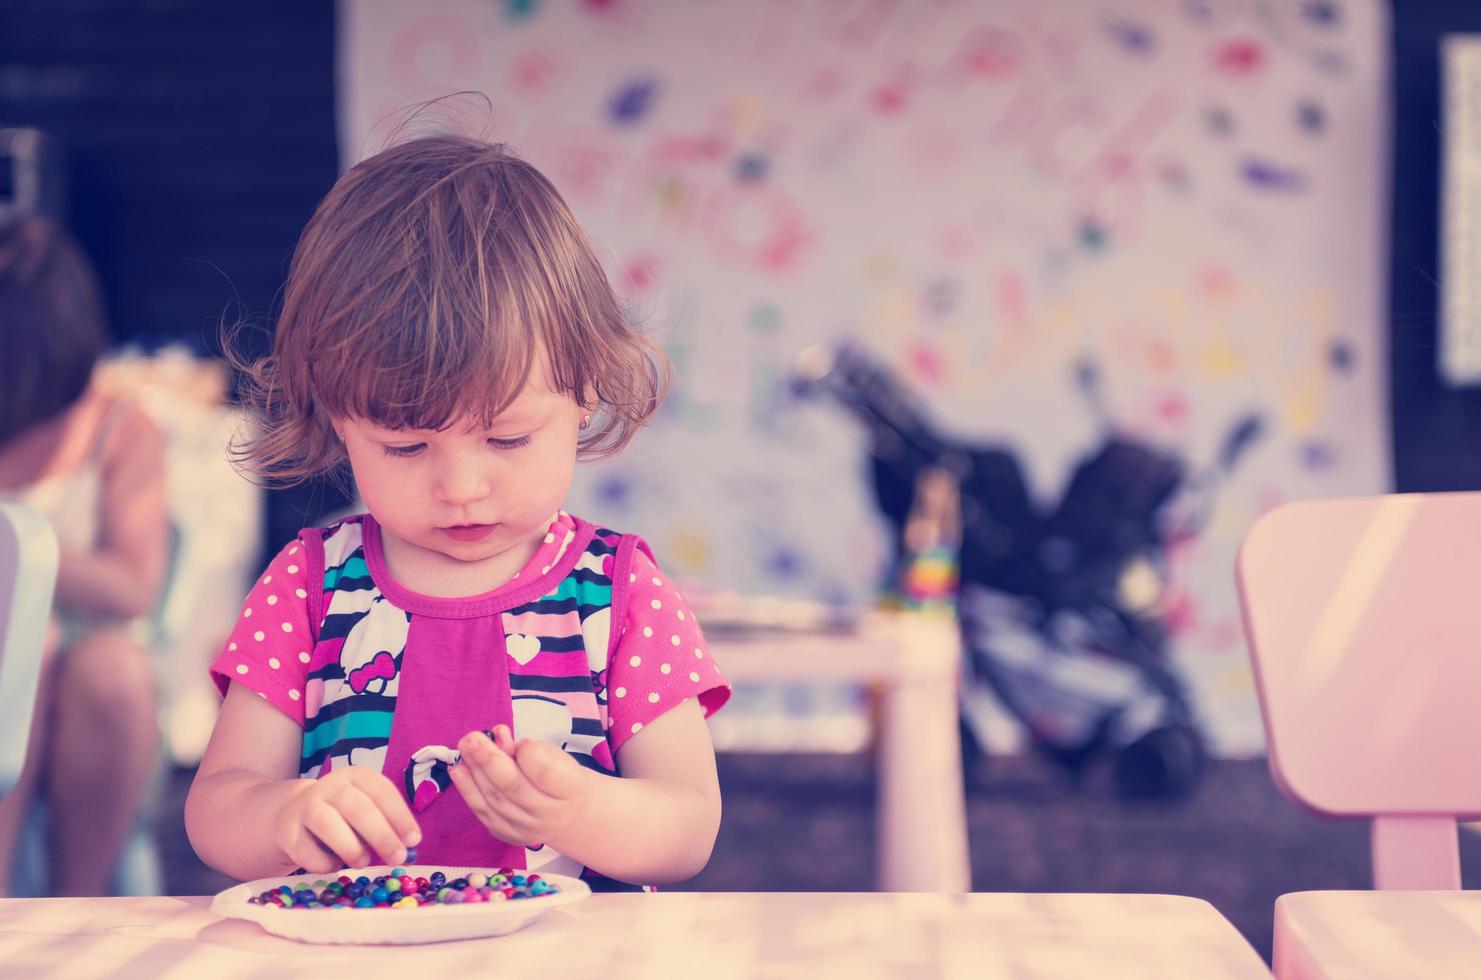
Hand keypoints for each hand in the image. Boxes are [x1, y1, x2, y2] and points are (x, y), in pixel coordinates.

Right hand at [272, 766, 421, 873]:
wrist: (293, 813)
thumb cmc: (343, 816)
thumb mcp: (366, 811)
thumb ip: (386, 826)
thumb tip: (408, 849)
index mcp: (356, 777)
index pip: (382, 791)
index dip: (400, 816)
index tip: (414, 840)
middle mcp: (330, 786)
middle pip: (358, 808)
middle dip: (382, 836)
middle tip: (398, 857)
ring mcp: (305, 806)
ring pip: (329, 825)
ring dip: (351, 848)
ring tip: (363, 863)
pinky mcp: (287, 831)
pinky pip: (308, 851)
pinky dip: (325, 863)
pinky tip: (334, 863)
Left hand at [448, 725, 590, 847]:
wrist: (566, 814)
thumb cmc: (559, 775)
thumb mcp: (554, 755)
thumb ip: (529, 748)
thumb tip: (497, 737)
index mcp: (570, 789)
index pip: (545, 772)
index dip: (529, 753)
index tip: (521, 741)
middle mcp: (549, 814)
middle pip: (513, 787)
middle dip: (487, 760)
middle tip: (471, 738)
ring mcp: (527, 829)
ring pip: (494, 799)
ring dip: (473, 771)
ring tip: (463, 748)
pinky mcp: (507, 835)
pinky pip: (483, 812)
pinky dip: (467, 789)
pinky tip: (458, 770)